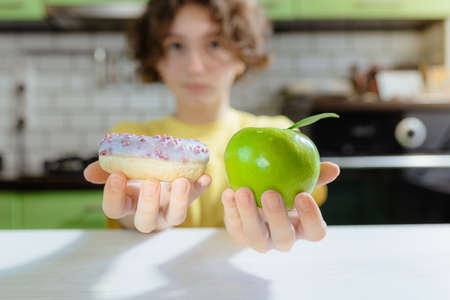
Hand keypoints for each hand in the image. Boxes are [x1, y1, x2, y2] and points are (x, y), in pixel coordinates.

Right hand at [83, 161, 211, 232]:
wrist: (161, 164)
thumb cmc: (136, 170)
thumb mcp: (121, 168)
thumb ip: (106, 169)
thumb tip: (88, 174)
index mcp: (127, 203)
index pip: (115, 209)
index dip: (113, 196)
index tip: (117, 176)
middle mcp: (149, 212)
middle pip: (146, 221)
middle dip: (148, 203)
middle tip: (151, 182)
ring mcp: (171, 208)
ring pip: (176, 216)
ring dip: (179, 200)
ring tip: (181, 181)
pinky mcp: (190, 197)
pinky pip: (197, 196)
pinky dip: (201, 187)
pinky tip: (205, 177)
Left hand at [221, 162, 339, 252]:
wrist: (256, 194)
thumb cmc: (285, 188)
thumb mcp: (298, 182)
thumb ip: (314, 176)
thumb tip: (333, 168)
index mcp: (303, 228)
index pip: (315, 232)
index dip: (311, 217)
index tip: (303, 195)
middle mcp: (283, 239)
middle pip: (284, 237)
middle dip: (277, 216)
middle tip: (270, 193)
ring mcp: (260, 241)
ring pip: (256, 236)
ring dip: (249, 213)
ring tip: (244, 190)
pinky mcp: (239, 234)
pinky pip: (234, 225)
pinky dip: (230, 209)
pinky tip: (229, 192)